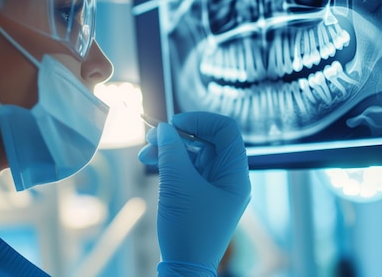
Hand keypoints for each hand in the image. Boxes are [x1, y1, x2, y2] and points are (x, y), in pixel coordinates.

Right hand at [138, 112, 250, 275]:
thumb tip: (163, 128)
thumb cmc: (189, 230)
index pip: (225, 131)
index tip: (174, 122)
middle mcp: (228, 178)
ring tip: (145, 151)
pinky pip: (186, 170)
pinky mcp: (199, 196)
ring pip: (193, 155)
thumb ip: (171, 151)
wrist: (185, 268)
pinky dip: (169, 163)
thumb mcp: (178, 185)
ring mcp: (214, 187)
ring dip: (169, 149)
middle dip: (178, 136)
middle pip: (206, 141)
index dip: (200, 119)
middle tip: (152, 136)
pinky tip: (150, 161)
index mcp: (235, 174)